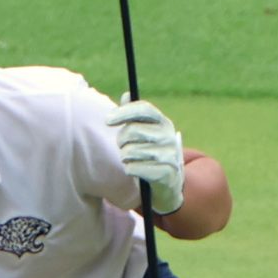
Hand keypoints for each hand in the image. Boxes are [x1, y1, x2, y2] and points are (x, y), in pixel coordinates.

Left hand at [106, 95, 184, 214]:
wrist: (168, 182)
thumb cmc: (150, 153)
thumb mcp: (144, 132)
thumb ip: (134, 115)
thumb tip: (126, 95)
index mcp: (163, 122)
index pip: (144, 108)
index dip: (124, 112)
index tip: (107, 120)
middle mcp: (169, 136)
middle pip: (133, 130)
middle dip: (121, 140)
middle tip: (123, 146)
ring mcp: (170, 154)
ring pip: (130, 151)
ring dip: (125, 157)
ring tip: (132, 160)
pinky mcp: (166, 173)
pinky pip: (134, 168)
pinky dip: (129, 170)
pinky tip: (135, 170)